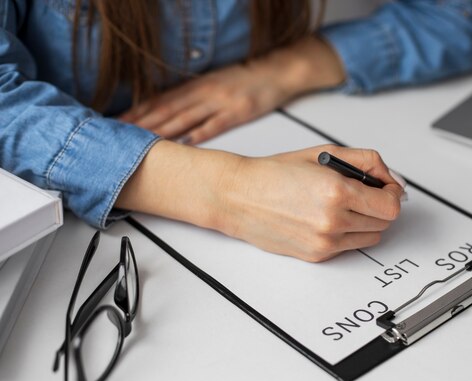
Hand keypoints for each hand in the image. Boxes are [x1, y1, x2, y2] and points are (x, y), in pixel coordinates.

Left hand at [120, 37, 344, 144]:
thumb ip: (193, 95)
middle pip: (167, 110)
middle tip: (120, 136)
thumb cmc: (246, 79)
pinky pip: (215, 125)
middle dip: (142, 123)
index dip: (138, 111)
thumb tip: (169, 109)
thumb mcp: (215, 81)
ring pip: (185, 118)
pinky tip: (184, 143)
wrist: (277, 71)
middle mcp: (205, 92)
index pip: (161, 100)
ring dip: (162, 130)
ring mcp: (221, 102)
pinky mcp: (238, 112)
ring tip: (142, 142)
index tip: (119, 123)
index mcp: (197, 84)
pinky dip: (198, 135)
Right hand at [218, 145, 403, 260]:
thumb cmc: (275, 173)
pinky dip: (346, 233)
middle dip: (379, 206)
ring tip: (342, 205)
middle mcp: (333, 221)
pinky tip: (326, 217)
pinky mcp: (317, 255)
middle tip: (362, 193)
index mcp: (337, 192)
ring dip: (365, 221)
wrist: (239, 196)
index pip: (391, 206)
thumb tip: (392, 179)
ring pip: (371, 237)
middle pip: (384, 222)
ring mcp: (324, 242)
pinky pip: (349, 246)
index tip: (387, 188)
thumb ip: (366, 162)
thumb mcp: (324, 153)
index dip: (393, 194)